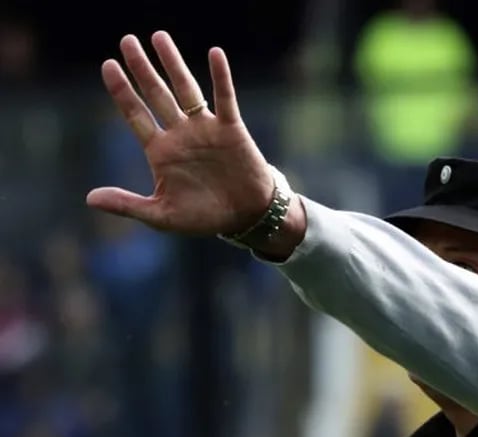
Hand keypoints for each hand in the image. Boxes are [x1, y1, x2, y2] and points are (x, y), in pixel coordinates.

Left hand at [86, 31, 275, 235]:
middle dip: (141, 68)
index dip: (122, 91)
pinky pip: (225, 98)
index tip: (108, 66)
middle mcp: (180, 134)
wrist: (246, 217)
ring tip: (159, 37)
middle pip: (156, 94)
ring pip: (186, 90)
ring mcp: (205, 129)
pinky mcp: (231, 129)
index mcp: (161, 152)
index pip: (136, 115)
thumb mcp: (162, 215)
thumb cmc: (204, 217)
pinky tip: (214, 54)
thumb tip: (90, 198)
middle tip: (126, 41)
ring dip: (173, 64)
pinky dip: (220, 77)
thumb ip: (127, 205)